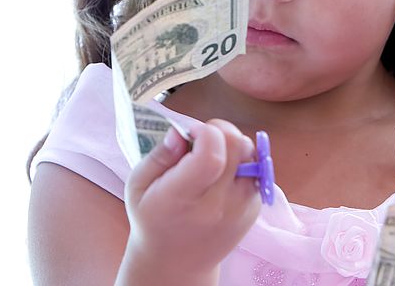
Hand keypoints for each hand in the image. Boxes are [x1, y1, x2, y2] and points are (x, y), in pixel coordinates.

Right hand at [119, 120, 261, 280]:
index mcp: (182, 198)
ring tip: (212, 159)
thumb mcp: (139, 186)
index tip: (192, 133)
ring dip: (234, 147)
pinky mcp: (255, 208)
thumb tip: (181, 132)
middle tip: (202, 140)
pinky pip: (256, 171)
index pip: (211, 155)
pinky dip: (241, 164)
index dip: (206, 132)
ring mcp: (241, 207)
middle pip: (237, 146)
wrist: (176, 262)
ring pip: (252, 155)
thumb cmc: (153, 219)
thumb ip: (159, 155)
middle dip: (221, 131)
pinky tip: (221, 177)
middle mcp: (217, 204)